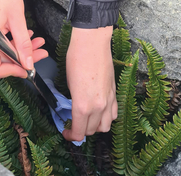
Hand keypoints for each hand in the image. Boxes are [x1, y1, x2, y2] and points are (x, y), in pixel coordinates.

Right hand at [0, 0, 47, 79]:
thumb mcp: (18, 20)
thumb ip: (23, 45)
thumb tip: (28, 64)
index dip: (11, 72)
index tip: (27, 68)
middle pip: (1, 61)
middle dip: (22, 59)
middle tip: (41, 52)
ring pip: (3, 52)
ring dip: (21, 49)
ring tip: (38, 41)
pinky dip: (14, 42)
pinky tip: (27, 36)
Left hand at [62, 26, 117, 140]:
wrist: (92, 44)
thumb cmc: (76, 60)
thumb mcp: (69, 84)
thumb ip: (74, 102)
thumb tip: (75, 110)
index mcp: (83, 106)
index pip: (79, 133)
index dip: (71, 136)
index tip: (66, 133)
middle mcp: (98, 107)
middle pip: (92, 131)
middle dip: (81, 131)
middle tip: (73, 125)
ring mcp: (109, 101)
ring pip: (105, 126)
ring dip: (95, 127)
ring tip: (87, 120)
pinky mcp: (115, 93)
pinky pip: (113, 114)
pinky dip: (106, 117)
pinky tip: (99, 111)